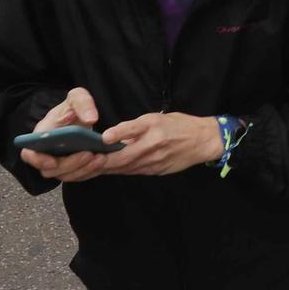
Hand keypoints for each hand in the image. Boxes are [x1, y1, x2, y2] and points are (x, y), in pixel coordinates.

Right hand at [20, 88, 110, 182]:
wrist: (81, 118)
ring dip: (83, 168)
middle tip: (89, 153)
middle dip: (70, 163)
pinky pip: (78, 176)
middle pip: (51, 169)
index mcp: (40, 136)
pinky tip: (102, 159)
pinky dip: (90, 170)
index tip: (52, 161)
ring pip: (66, 176)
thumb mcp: (77, 97)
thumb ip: (82, 102)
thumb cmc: (72, 109)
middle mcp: (46, 154)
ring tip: (100, 156)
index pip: (29, 154)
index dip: (37, 160)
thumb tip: (91, 118)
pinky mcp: (72, 170)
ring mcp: (58, 165)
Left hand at [100, 111, 224, 176]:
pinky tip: (111, 170)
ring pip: (126, 168)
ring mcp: (155, 161)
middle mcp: (153, 145)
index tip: (101, 140)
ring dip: (109, 169)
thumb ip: (134, 128)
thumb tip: (112, 138)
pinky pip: (135, 172)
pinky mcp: (157, 171)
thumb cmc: (179, 125)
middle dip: (103, 161)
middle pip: (123, 157)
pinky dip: (122, 170)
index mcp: (153, 128)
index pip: (129, 132)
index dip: (114, 137)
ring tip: (92, 167)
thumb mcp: (156, 118)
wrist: (202, 140)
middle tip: (86, 161)